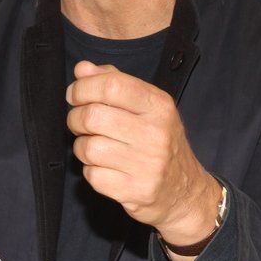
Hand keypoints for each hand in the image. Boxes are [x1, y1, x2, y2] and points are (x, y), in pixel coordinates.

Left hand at [66, 61, 219, 244]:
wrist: (184, 191)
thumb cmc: (158, 140)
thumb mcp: (146, 105)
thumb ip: (114, 81)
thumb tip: (82, 69)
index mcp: (159, 105)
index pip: (112, 85)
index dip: (83, 88)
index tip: (75, 95)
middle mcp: (156, 134)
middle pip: (92, 116)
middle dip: (75, 118)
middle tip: (80, 123)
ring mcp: (148, 165)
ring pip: (88, 148)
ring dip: (82, 146)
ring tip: (94, 146)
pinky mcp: (137, 191)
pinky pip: (92, 175)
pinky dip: (91, 171)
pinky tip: (106, 168)